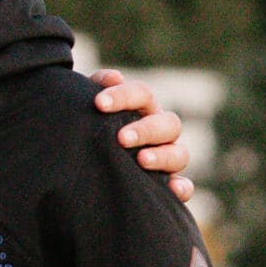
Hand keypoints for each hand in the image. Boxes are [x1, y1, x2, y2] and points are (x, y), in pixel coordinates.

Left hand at [91, 68, 192, 203]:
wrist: (80, 162)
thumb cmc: (86, 126)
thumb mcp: (87, 106)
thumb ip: (97, 84)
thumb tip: (115, 77)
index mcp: (141, 108)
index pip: (141, 94)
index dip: (123, 96)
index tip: (99, 103)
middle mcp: (158, 131)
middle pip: (169, 123)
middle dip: (145, 130)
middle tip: (121, 138)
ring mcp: (167, 157)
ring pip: (180, 154)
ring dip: (163, 156)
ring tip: (141, 160)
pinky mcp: (168, 184)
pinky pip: (184, 186)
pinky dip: (181, 187)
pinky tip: (171, 189)